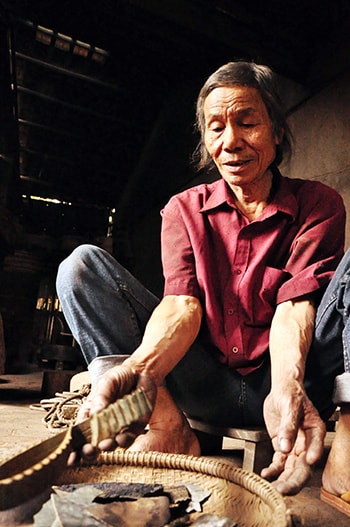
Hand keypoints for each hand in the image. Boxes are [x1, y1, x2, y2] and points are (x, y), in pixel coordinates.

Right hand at [68, 365, 156, 464]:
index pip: (79, 432)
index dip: (74, 445)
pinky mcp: (133, 428)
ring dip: (106, 446)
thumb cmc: (119, 377)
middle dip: (88, 451)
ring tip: (105, 444)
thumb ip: (101, 398)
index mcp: (90, 413)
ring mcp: (117, 428)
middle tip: (88, 451)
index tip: (70, 455)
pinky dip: (123, 440)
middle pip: (92, 443)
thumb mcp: (107, 383)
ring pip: (109, 444)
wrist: (140, 373)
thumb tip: (95, 413)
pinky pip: (127, 438)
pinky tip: (121, 438)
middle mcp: (101, 424)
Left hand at [261, 380, 325, 494]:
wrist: (282, 389)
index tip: (308, 463)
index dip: (312, 457)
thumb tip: (285, 447)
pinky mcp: (282, 447)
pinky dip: (273, 470)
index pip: (315, 447)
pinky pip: (279, 463)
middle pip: (303, 466)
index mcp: (315, 430)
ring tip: (273, 489)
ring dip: (283, 481)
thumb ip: (288, 426)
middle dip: (294, 481)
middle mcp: (307, 442)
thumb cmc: (290, 393)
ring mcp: (294, 446)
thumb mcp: (290, 405)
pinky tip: (265, 475)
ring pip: (291, 469)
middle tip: (283, 490)